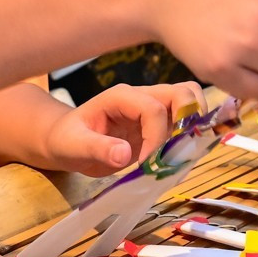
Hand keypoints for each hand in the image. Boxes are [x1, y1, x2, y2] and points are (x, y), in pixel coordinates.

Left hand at [40, 83, 194, 176]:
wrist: (65, 143)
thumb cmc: (66, 140)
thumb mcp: (73, 146)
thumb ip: (97, 148)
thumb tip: (124, 154)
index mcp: (121, 98)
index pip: (153, 109)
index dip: (156, 137)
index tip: (144, 163)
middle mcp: (141, 98)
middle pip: (182, 93)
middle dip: (189, 120)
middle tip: (179, 150)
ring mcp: (152, 111)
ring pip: (189, 103)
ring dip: (192, 128)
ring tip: (180, 153)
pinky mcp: (157, 127)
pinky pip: (183, 124)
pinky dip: (188, 138)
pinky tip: (176, 157)